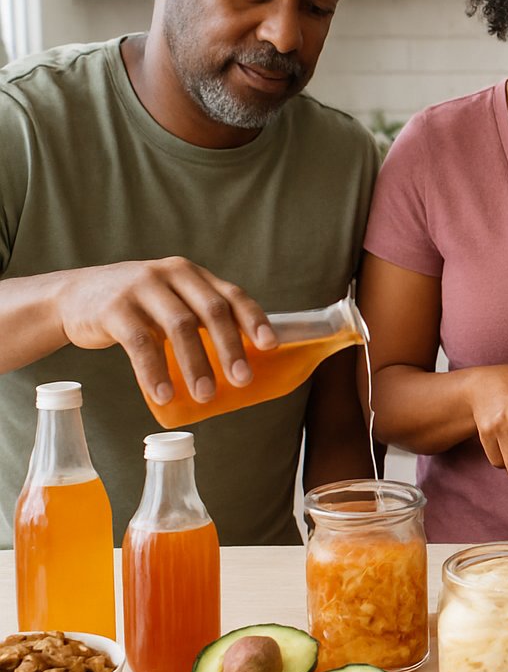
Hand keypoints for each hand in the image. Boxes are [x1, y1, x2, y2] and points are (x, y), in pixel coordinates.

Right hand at [54, 258, 272, 406]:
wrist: (73, 297)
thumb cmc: (136, 307)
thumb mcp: (170, 300)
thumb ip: (198, 317)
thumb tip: (241, 360)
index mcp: (192, 275)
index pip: (231, 294)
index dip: (254, 320)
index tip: (270, 346)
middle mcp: (170, 275)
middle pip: (211, 311)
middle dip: (230, 347)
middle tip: (242, 380)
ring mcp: (141, 288)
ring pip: (179, 327)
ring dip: (196, 365)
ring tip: (206, 396)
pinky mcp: (113, 308)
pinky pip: (140, 343)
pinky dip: (154, 372)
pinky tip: (164, 395)